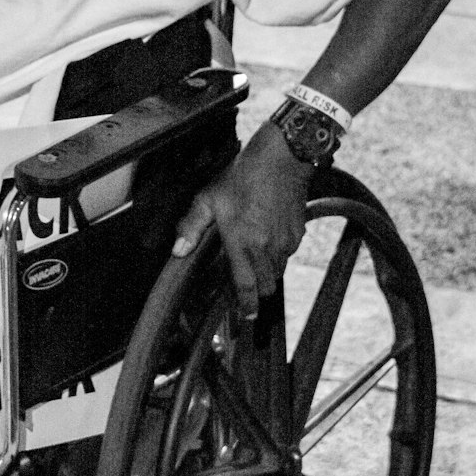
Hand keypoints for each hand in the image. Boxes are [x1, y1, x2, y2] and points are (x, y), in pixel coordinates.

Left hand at [171, 121, 313, 318]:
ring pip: (277, 271)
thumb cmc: (243, 176)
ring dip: (266, 273)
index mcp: (242, 242)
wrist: (282, 158)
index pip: (246, 286)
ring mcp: (285, 241)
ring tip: (254, 260)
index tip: (246, 318)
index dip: (246, 306)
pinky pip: (288, 254)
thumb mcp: (209, 198)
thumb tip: (178, 251)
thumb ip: (192, 226)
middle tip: (244, 287)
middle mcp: (266, 247)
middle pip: (264, 285)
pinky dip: (278, 255)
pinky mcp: (298, 233)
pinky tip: (267, 239)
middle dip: (255, 291)